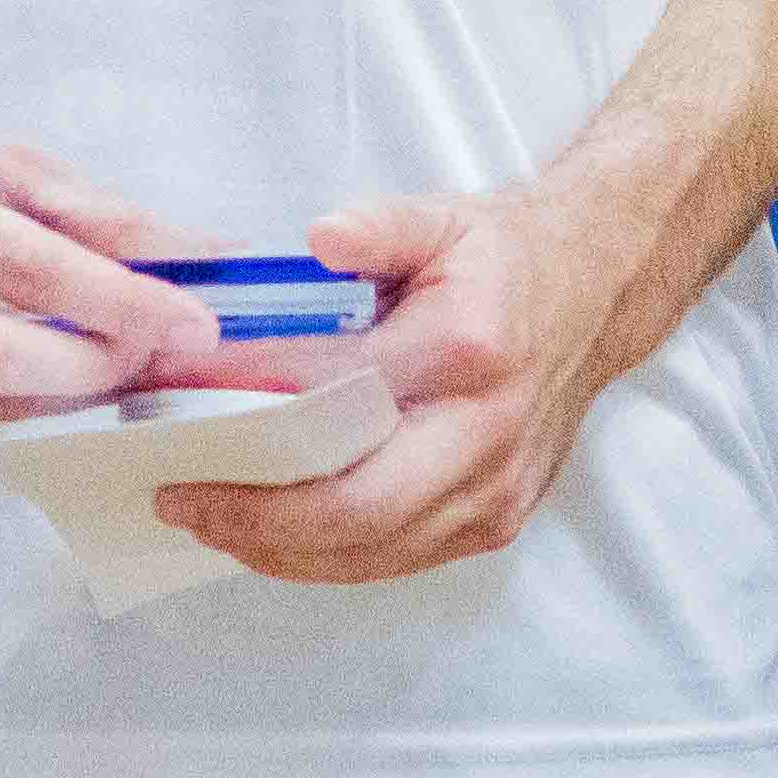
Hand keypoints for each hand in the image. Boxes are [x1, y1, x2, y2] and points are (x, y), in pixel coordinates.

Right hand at [0, 85, 243, 432]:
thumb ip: (93, 211)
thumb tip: (196, 258)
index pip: (24, 268)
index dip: (121, 302)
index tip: (191, 318)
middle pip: (0, 358)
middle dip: (100, 364)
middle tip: (160, 350)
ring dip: (63, 386)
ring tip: (110, 352)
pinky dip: (4, 396)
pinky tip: (28, 363)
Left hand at [154, 176, 664, 587]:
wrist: (597, 294)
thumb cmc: (503, 260)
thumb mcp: (440, 217)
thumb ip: (376, 225)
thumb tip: (320, 240)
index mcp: (467, 350)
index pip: (339, 409)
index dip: (251, 430)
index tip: (180, 433)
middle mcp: (487, 433)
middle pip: (357, 512)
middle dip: (256, 522)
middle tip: (182, 503)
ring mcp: (497, 490)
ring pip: (372, 554)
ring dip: (281, 551)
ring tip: (211, 521)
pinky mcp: (497, 522)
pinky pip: (395, 560)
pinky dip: (327, 556)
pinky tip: (274, 533)